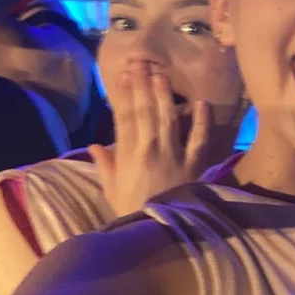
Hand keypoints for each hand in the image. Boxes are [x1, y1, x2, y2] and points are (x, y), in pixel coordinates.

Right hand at [88, 65, 213, 216]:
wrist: (158, 231)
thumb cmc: (133, 211)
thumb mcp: (112, 190)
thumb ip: (105, 166)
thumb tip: (93, 146)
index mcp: (127, 154)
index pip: (124, 117)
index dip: (123, 94)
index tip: (123, 75)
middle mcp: (149, 149)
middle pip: (144, 111)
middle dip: (142, 85)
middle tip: (142, 63)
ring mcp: (173, 154)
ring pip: (168, 118)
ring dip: (165, 95)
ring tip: (162, 74)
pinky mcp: (194, 164)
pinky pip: (199, 138)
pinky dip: (201, 121)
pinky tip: (201, 103)